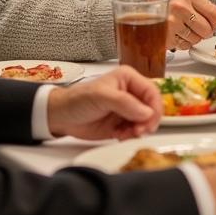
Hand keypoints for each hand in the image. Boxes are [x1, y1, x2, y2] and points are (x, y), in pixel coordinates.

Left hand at [46, 66, 161, 139]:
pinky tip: (119, 136)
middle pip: (152, 108)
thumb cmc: (78, 100)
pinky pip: (136, 131)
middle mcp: (131, 93)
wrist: (61, 117)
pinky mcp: (123, 124)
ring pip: (146, 121)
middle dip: (147, 122)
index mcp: (129, 78)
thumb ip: (125, 103)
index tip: (148, 122)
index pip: (152, 92)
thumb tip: (147, 113)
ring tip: (124, 134)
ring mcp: (128, 109)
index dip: (154, 108)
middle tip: (137, 132)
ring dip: (138, 130)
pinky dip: (131, 136)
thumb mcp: (101, 97)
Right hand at [160, 0, 215, 50]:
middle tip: (195, 30)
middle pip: (207, 29)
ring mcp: (173, 22)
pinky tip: (173, 35)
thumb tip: (215, 20)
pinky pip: (184, 46)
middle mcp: (180, 7)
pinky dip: (180, 44)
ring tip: (180, 30)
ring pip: (196, 39)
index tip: (211, 24)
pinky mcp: (166, 36)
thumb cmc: (159, 4)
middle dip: (203, 33)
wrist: (135, 11)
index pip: (214, 13)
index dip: (214, 23)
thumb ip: (197, 6)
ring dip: (191, 39)